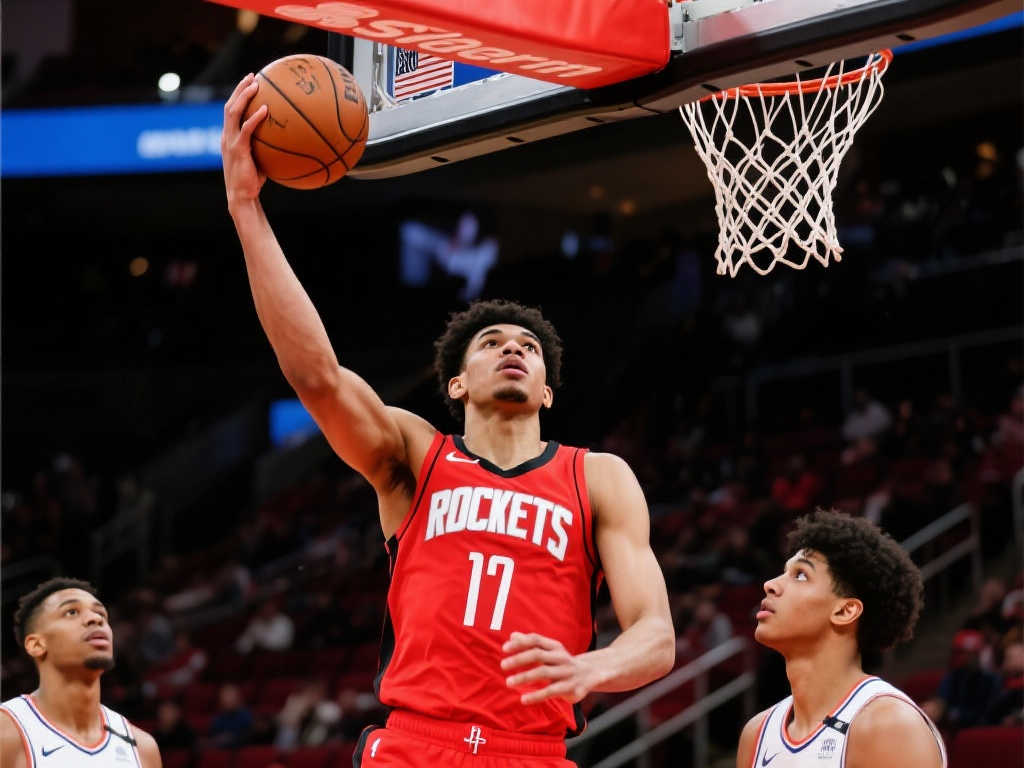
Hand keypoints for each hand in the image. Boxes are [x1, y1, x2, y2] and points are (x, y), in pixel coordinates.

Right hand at [221, 73, 267, 207]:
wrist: (242, 197)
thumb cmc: (253, 182)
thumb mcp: (260, 160)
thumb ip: (267, 147)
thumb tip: (288, 140)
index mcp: (229, 137)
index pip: (232, 111)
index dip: (238, 95)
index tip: (250, 82)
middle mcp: (227, 136)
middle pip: (230, 105)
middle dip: (240, 89)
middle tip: (252, 76)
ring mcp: (230, 142)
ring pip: (233, 112)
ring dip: (244, 96)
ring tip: (256, 85)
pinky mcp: (237, 150)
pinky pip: (246, 130)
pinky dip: (254, 118)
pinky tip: (265, 110)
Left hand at [501, 632, 599, 705]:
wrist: (592, 674)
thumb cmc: (563, 662)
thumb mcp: (550, 651)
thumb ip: (531, 644)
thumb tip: (512, 636)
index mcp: (555, 646)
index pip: (535, 640)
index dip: (519, 643)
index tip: (504, 649)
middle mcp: (562, 657)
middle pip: (538, 654)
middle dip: (519, 659)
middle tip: (502, 665)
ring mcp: (567, 672)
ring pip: (544, 672)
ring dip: (524, 677)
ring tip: (508, 682)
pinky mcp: (571, 688)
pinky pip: (551, 691)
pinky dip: (536, 695)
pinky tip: (523, 699)